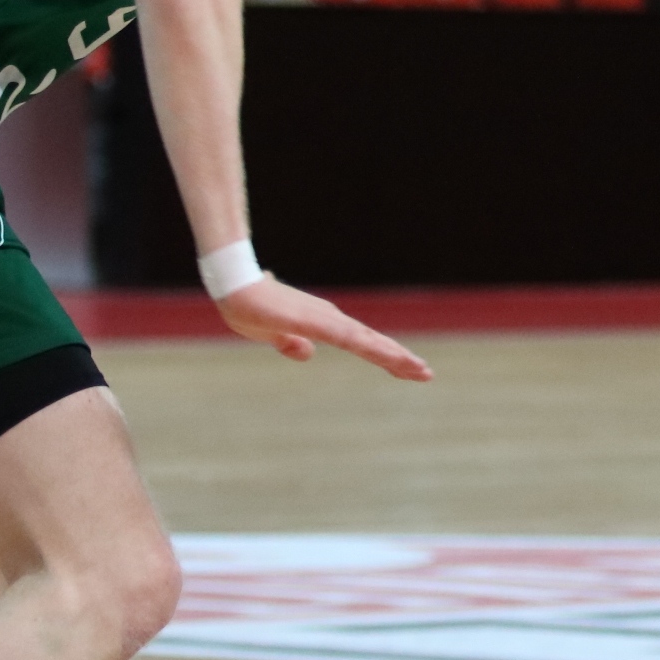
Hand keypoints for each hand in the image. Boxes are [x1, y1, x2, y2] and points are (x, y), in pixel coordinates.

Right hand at [216, 277, 433, 379]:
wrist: (232, 285)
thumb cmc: (250, 306)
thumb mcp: (272, 335)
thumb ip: (290, 344)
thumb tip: (306, 354)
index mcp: (326, 325)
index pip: (364, 344)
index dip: (388, 356)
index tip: (410, 370)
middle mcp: (333, 319)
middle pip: (373, 342)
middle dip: (400, 359)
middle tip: (427, 374)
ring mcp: (325, 318)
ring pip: (366, 340)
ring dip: (392, 354)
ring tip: (418, 368)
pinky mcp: (312, 320)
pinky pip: (345, 336)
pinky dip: (366, 346)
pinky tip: (383, 354)